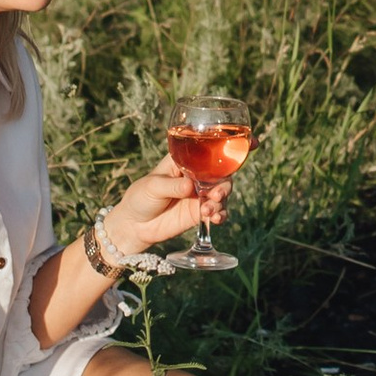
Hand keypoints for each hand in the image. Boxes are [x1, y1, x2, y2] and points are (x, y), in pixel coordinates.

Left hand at [98, 164, 228, 260]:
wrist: (134, 225)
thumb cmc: (140, 197)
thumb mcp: (152, 187)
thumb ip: (171, 186)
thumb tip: (190, 186)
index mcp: (184, 161)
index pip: (207, 151)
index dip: (223, 151)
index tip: (241, 150)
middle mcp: (196, 176)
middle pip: (220, 174)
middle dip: (224, 183)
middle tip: (217, 194)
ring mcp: (199, 195)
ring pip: (221, 193)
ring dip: (221, 200)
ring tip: (208, 210)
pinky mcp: (199, 213)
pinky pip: (216, 212)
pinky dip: (220, 214)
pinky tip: (215, 219)